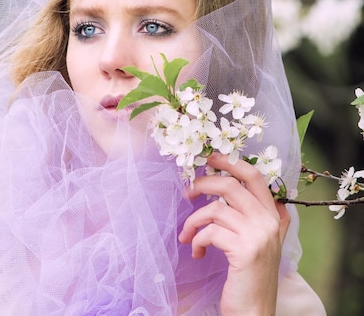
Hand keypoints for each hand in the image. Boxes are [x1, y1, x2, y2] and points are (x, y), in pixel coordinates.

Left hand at [178, 153, 289, 315]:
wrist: (255, 312)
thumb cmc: (250, 276)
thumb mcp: (260, 241)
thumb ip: (256, 215)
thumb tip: (233, 185)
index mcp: (272, 215)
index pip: (253, 176)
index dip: (230, 162)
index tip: (210, 158)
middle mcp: (268, 221)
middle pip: (231, 185)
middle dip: (204, 183)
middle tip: (188, 191)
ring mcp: (258, 235)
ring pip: (216, 208)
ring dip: (194, 220)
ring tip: (185, 233)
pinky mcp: (245, 251)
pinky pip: (210, 232)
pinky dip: (196, 240)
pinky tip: (195, 252)